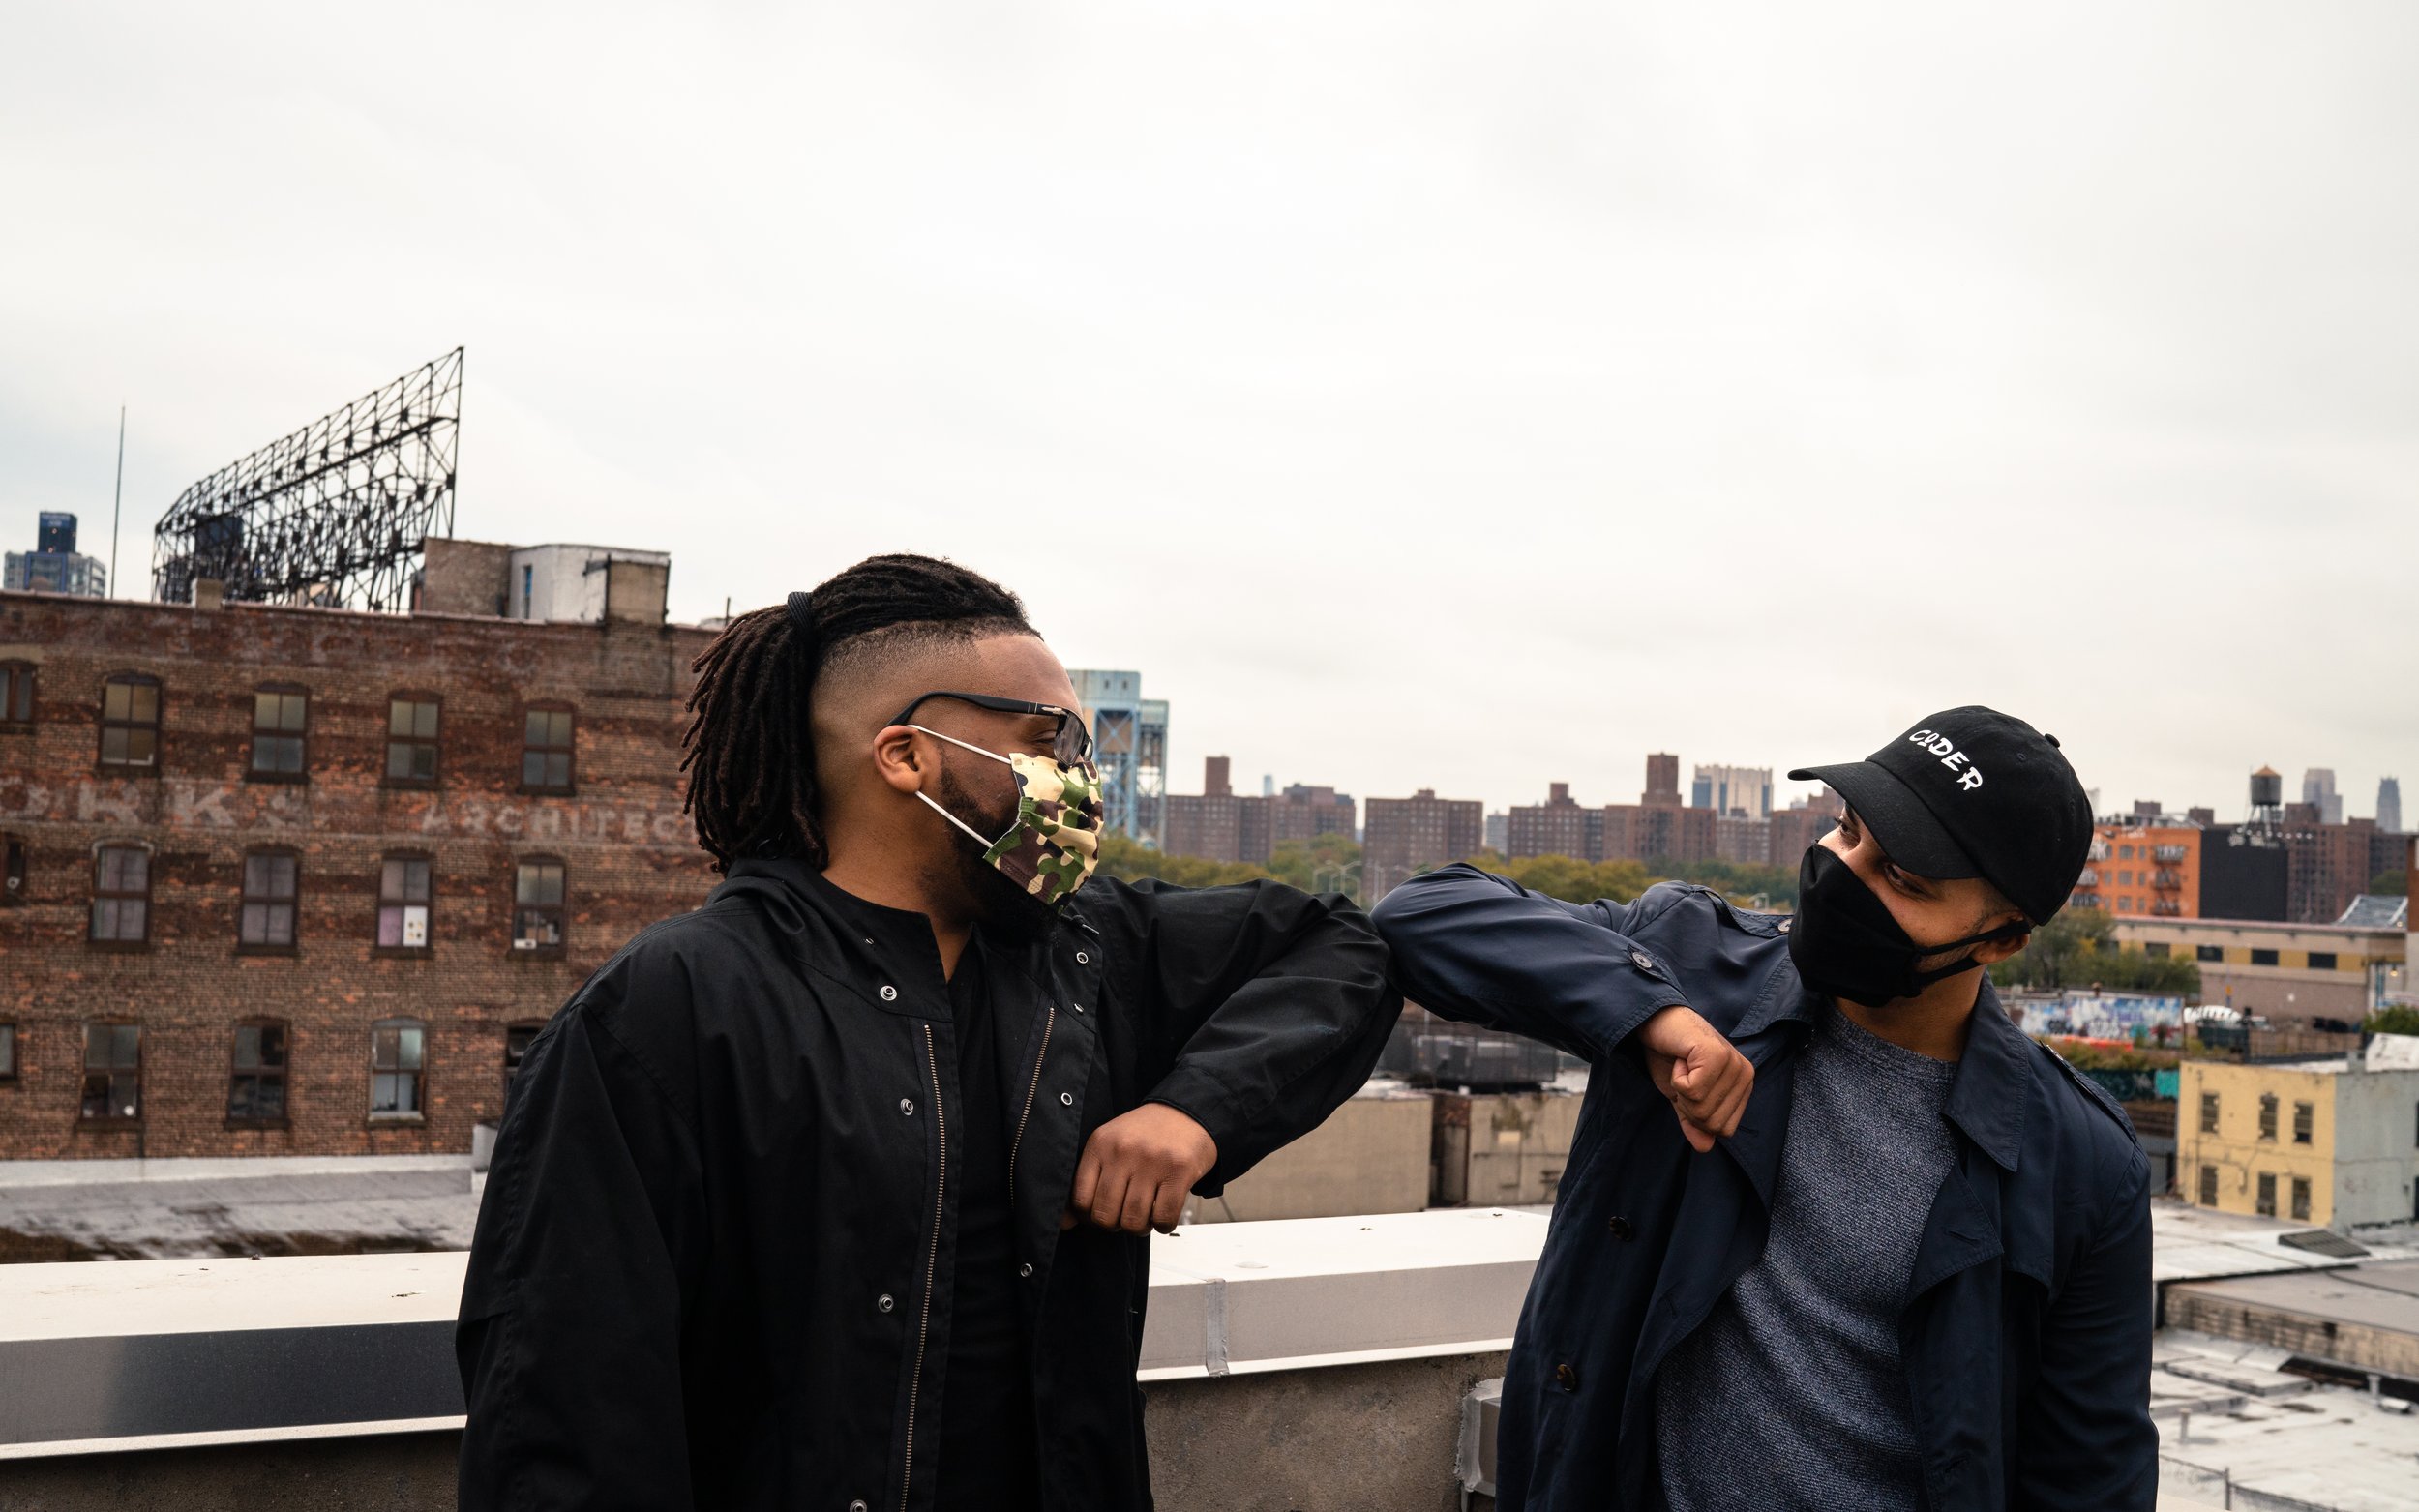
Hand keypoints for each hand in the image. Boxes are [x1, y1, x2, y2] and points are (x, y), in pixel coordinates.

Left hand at [1063, 1103, 1218, 1235]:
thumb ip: (1087, 1181)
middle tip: (1126, 1215)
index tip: (1105, 1212)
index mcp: (1100, 1144)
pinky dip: (1163, 1225)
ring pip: (1134, 1221)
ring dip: (1140, 1227)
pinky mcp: (1179, 1170)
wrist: (1187, 1112)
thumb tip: (1065, 1224)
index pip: (1080, 1200)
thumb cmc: (1145, 1135)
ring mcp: (1152, 1160)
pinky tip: (1164, 1214)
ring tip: (1146, 1214)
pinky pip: (1164, 1218)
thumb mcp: (1109, 1146)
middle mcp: (1123, 1151)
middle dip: (1116, 1225)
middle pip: (1106, 1215)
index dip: (1091, 1217)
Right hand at [1638, 1006, 1752, 1153]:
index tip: (1688, 1086)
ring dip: (1680, 1089)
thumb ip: (1694, 1121)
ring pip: (1702, 1108)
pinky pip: (1693, 1090)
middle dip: (1687, 1104)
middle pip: (1712, 1123)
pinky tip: (1680, 1058)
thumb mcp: (1681, 1095)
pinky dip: (1677, 1077)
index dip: (1696, 1116)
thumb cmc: (1670, 1055)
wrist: (1655, 1021)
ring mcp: (1733, 1064)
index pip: (1723, 1130)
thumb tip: (1705, 1148)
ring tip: (1682, 1064)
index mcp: (1742, 1086)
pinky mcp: (1716, 1055)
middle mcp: (1745, 1075)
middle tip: (1683, 1074)